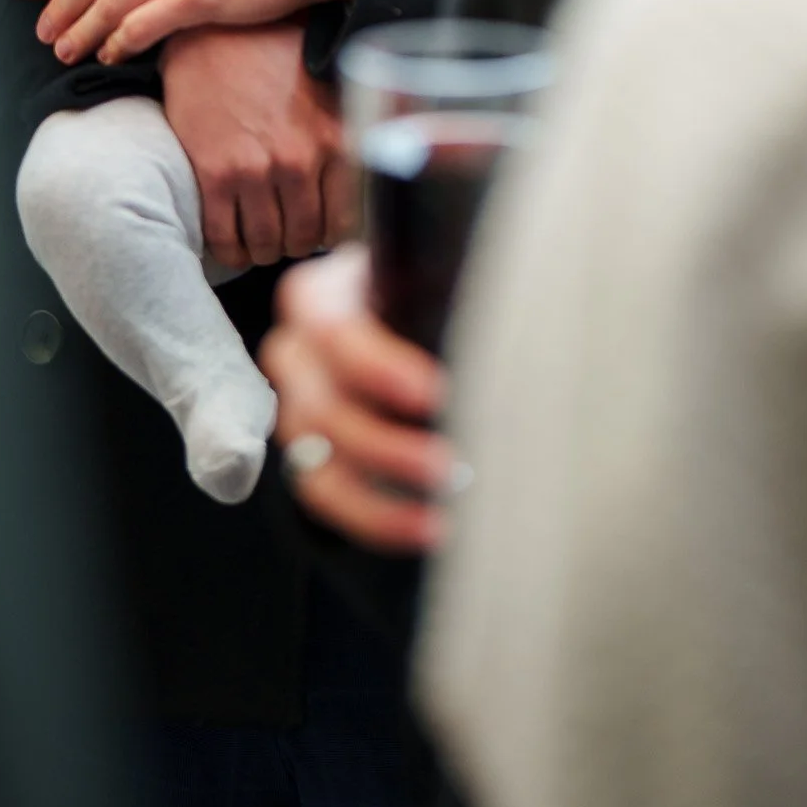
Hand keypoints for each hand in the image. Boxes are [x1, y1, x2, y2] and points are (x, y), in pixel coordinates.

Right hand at [163, 24, 358, 268]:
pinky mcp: (214, 173)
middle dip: (296, 243)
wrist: (211, 28)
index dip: (331, 233)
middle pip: (305, 237)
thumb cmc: (271, 54)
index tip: (320, 230)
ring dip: (263, 251)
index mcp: (336, 138)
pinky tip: (230, 243)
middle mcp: (300, 159)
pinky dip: (229, 251)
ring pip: (266, 244)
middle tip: (286, 235)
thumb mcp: (326, 87)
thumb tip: (367, 179)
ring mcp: (256, 169)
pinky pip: (224, 238)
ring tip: (259, 241)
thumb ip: (345, 133)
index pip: (347, 221)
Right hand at [262, 246, 455, 552]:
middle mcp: (298, 352)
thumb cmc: (419, 294)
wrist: (397, 315)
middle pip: (323, 407)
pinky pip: (324, 493)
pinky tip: (424, 527)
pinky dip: (373, 517)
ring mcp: (297, 406)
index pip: (333, 334)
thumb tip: (508, 336)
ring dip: (376, 497)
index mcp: (319, 297)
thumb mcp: (427, 278)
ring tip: (436, 516)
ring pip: (317, 460)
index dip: (380, 368)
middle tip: (446, 465)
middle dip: (385, 445)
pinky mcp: (309, 452)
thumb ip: (446, 300)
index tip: (435, 393)